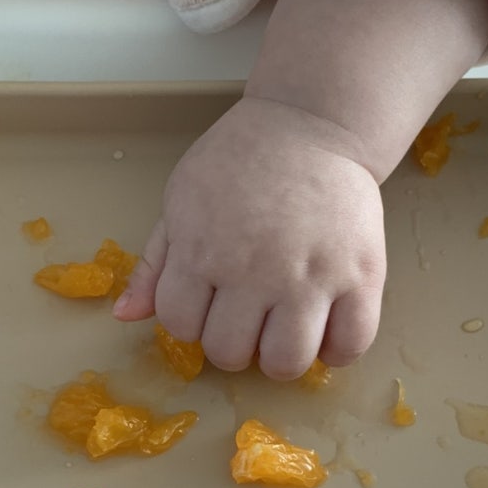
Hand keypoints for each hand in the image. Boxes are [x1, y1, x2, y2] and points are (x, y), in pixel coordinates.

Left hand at [114, 96, 386, 379]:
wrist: (311, 124)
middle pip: (229, 353)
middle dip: (231, 343)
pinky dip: (335, 351)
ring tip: (284, 330)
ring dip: (279, 358)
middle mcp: (256, 270)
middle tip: (246, 318)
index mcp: (203, 251)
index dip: (189, 321)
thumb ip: (154, 264)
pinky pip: (350, 345)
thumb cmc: (239, 161)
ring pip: (286, 362)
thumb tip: (125, 316)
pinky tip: (324, 330)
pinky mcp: (362, 275)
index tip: (207, 303)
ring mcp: (312, 276)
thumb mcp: (180, 202)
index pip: (180, 326)